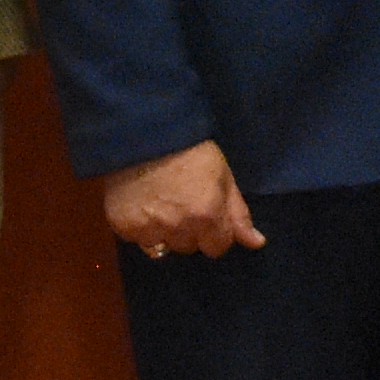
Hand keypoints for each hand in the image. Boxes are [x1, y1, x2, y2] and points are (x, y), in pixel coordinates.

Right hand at [103, 139, 263, 257]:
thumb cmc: (189, 148)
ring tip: (159, 204)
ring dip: (164, 232)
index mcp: (206, 216)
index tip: (207, 213)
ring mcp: (148, 230)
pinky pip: (136, 239)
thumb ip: (238, 213)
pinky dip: (139, 227)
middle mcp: (178, 229)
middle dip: (189, 231)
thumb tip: (257, 243)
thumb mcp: (223, 174)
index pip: (217, 248)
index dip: (215, 232)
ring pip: (162, 247)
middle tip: (181, 203)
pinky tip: (140, 204)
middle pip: (189, 247)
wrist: (142, 131)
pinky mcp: (122, 227)